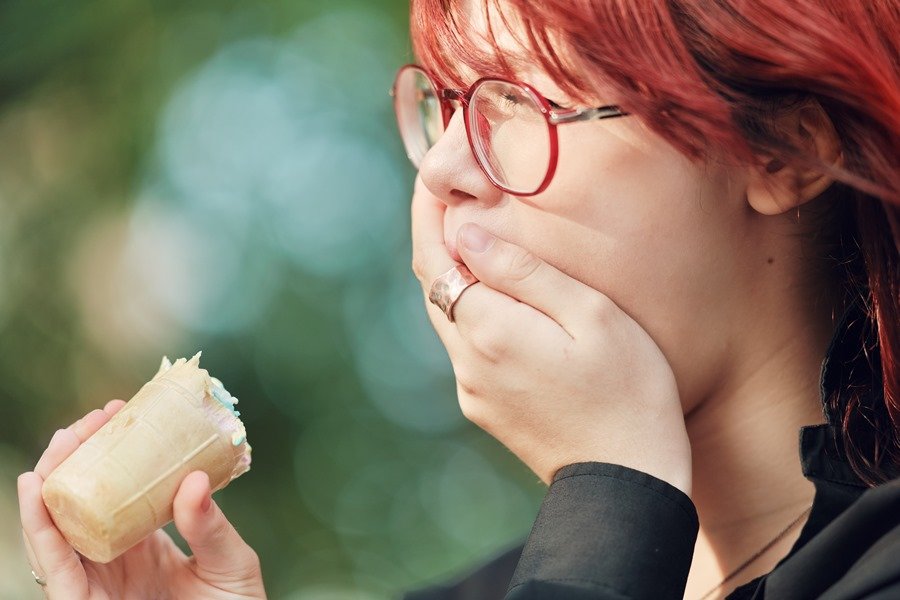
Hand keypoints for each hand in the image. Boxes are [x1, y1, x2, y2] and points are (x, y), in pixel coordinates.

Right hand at [18, 401, 266, 599]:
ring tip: (58, 446)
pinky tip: (37, 496)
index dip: (109, 455)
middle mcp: (114, 562)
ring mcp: (98, 585)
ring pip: (58, 531)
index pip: (114, 494)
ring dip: (52, 485)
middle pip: (79, 506)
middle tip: (87, 421)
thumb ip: (212, 528)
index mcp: (144, 545)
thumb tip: (194, 480)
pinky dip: (42, 533)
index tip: (118, 414)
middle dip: (74, 461)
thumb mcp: (231, 562)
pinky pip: (57, 572)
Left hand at [411, 178, 692, 493]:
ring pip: (449, 318)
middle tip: (446, 198)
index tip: (428, 180)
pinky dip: (472, 312)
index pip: (435, 260)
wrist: (627, 481)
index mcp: (489, 331)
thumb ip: (525, 271)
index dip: (425, 216)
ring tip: (474, 238)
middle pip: (434, 287)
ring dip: (454, 277)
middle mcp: (467, 362)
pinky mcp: (484, 408)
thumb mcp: (591, 315)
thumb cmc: (629, 389)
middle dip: (436, 240)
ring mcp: (472, 390)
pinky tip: (499, 298)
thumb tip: (469, 235)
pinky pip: (466, 347)